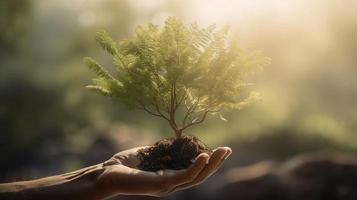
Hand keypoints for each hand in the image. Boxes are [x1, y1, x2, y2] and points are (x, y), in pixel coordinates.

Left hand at [96, 146, 231, 197]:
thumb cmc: (124, 164)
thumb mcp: (149, 153)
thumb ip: (164, 150)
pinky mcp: (161, 184)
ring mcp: (167, 186)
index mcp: (169, 176)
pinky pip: (184, 176)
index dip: (209, 161)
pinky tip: (204, 155)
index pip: (194, 170)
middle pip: (200, 175)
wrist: (105, 174)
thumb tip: (177, 140)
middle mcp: (171, 184)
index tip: (220, 149)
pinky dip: (196, 167)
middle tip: (229, 150)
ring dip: (212, 165)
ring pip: (196, 177)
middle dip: (216, 163)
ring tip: (223, 152)